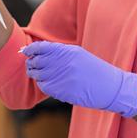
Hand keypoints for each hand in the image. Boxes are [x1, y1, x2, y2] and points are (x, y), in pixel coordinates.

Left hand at [21, 41, 136, 117]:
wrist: (110, 87)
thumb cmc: (96, 71)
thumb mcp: (80, 56)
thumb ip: (61, 53)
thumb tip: (40, 53)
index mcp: (68, 51)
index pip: (42, 47)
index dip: (31, 50)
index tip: (26, 52)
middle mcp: (63, 62)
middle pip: (37, 61)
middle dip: (32, 64)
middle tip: (32, 65)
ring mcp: (62, 76)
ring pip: (38, 75)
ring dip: (36, 75)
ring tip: (39, 75)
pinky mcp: (61, 90)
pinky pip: (44, 86)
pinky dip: (43, 85)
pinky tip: (49, 84)